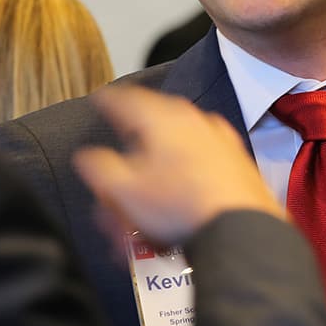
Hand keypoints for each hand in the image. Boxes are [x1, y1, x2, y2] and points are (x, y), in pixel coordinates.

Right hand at [72, 85, 282, 246]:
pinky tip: (175, 200)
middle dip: (128, 152)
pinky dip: (180, 177)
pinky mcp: (234, 160)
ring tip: (141, 203)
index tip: (98, 101)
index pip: (124, 97)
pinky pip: (197, 162)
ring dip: (153, 170)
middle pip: (149, 126)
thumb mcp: (123, 190)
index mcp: (160, 117)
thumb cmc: (183, 208)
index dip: (104, 101)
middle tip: (116, 176)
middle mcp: (191, 119)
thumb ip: (98, 167)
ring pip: (173, 147)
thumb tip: (86, 156)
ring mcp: (216, 138)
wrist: (239, 228)